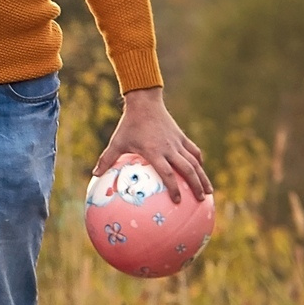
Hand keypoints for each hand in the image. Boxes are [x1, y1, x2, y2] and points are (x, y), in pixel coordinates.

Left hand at [92, 87, 210, 201]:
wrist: (145, 103)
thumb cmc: (129, 124)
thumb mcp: (117, 142)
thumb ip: (107, 158)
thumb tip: (94, 174)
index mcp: (154, 152)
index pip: (167, 173)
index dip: (173, 187)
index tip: (178, 200)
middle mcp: (169, 148)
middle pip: (187, 169)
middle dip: (196, 185)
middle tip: (201, 200)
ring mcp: (177, 142)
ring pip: (194, 162)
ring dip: (203, 177)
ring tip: (209, 192)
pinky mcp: (181, 137)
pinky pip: (193, 151)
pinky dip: (199, 161)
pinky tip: (201, 170)